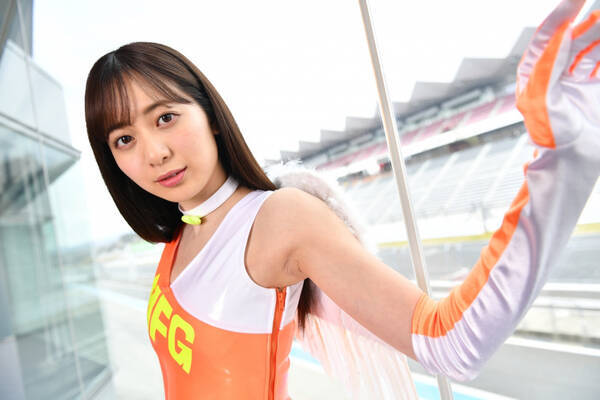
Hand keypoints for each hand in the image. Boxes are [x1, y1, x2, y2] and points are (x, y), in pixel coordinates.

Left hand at [517, 0, 599, 146]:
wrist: (573, 163)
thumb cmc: (551, 136)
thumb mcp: (544, 100)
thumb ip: (548, 67)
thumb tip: (560, 34)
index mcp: (535, 73)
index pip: (550, 34)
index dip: (564, 12)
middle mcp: (555, 73)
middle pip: (576, 37)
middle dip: (593, 22)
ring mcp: (577, 79)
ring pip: (594, 47)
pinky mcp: (595, 88)